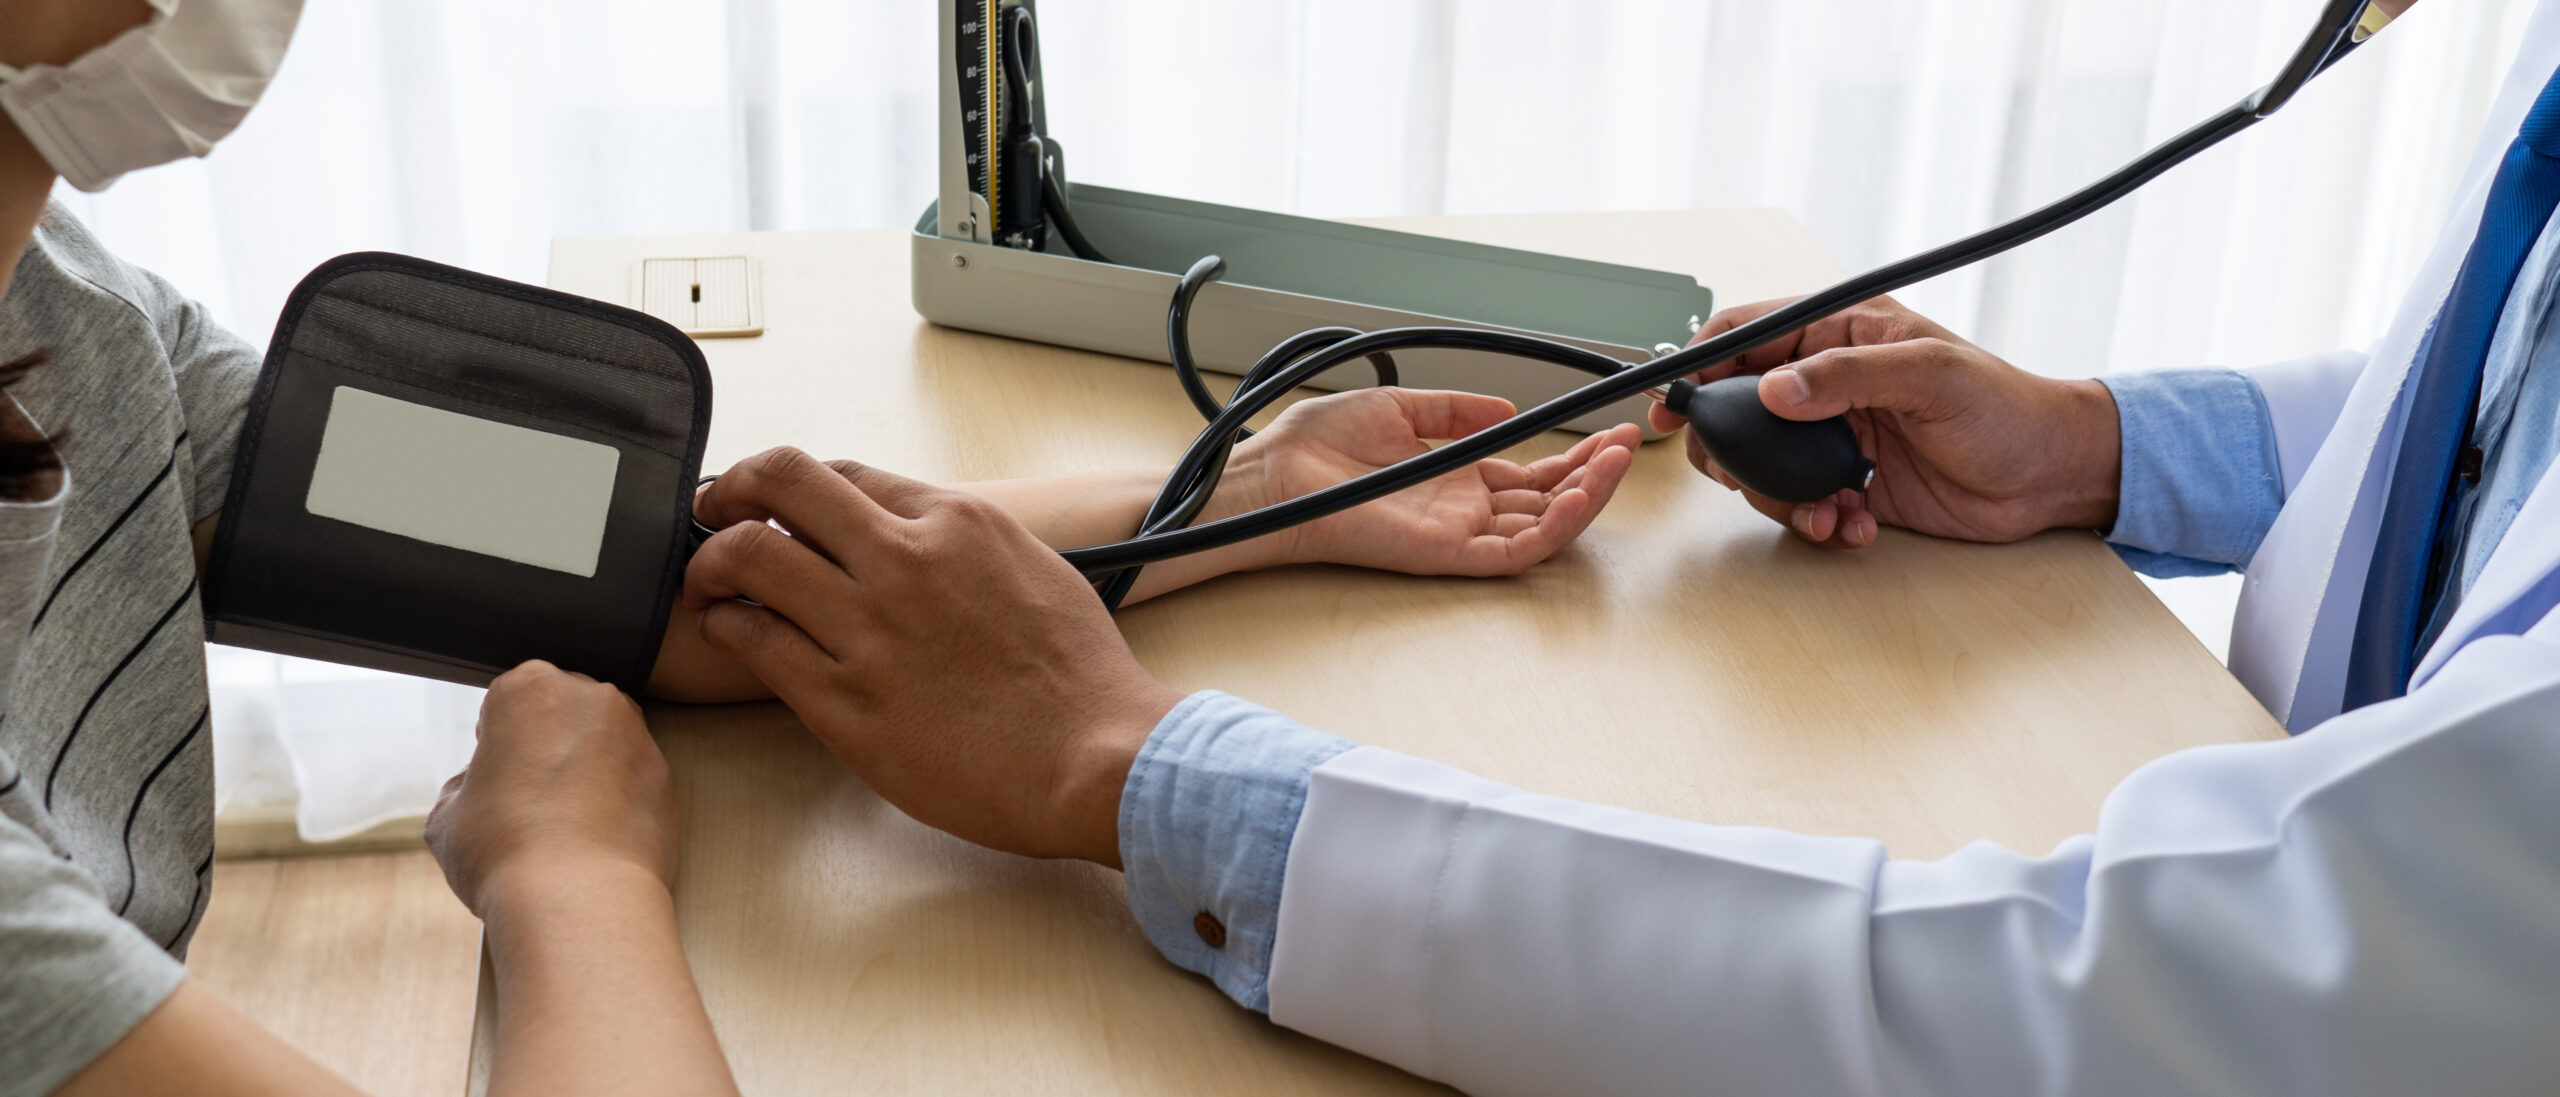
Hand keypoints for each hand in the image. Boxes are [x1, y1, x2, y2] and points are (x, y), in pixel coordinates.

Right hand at [425, 661, 678, 915]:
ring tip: (562, 824)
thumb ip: (464, 784)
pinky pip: (633, 778)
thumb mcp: (447, 816)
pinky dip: (617, 799)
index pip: (507, 700)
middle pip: (562, 714)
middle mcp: (593, 698)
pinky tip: (595, 838)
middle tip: (526, 800)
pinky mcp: (667, 777)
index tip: (494, 773)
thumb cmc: (504, 852)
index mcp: (532, 688)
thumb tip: (480, 787)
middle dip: (546, 747)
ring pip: (603, 743)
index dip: (495, 740)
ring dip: (585, 771)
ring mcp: (637, 735)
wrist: (579, 899)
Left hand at [683, 448, 1180, 866]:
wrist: (1097, 759)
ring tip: (708, 583)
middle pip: (780, 480)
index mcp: (957, 522)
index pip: (844, 475)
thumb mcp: (1035, 572)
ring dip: (711, 561)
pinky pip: (755, 640)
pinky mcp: (844, 700)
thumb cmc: (1080, 680)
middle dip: (729, 488)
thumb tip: (924, 541)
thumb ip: (968, 548)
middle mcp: (905, 559)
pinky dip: (727, 626)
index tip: (775, 506)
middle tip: (713, 512)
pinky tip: (730, 632)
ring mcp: (869, 627)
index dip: (798, 490)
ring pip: (748, 553)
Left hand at [1229, 387, 1639, 574]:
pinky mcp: (1444, 555)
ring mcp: (1456, 535)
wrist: (1275, 475)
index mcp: (1452, 478)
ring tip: (1616, 465)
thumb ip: (1453, 410)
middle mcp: (1461, 510)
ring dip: (1584, 498)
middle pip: (1545, 501)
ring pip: (1540, 528)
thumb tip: (1506, 409)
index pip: (1529, 475)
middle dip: (1593, 474)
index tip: (1608, 432)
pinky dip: (1549, 529)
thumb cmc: (1314, 448)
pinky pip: (1511, 552)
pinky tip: (1576, 498)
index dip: (1573, 457)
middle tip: (1628, 443)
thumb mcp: (1397, 408)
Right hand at [1646, 295, 2121, 547]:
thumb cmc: (2007, 407)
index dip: (1700, 363)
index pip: (1746, 334)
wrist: (2051, 475)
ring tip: (1822, 509)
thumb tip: (1776, 389)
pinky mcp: (1848, 484)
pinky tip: (1851, 525)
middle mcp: (1829, 384)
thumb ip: (1847, 376)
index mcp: (1841, 334)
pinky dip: (1815, 522)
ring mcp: (1835, 436)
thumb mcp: (1930, 374)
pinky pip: (1801, 504)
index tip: (1674, 399)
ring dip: (1778, 496)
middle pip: (1737, 406)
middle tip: (1738, 474)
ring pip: (1762, 464)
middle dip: (1729, 447)